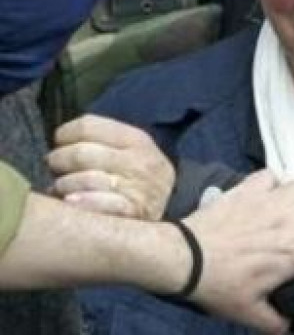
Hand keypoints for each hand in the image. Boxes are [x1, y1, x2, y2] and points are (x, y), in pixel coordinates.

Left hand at [47, 115, 173, 220]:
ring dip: (64, 186)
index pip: (88, 126)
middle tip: (56, 170)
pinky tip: (73, 203)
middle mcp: (140, 161)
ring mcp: (139, 187)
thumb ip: (105, 142)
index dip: (65, 135)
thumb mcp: (134, 153)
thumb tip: (60, 142)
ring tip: (64, 190)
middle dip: (58, 161)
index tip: (61, 145)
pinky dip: (82, 203)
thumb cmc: (141, 182)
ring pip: (84, 179)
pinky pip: (99, 204)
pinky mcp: (135, 213)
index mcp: (138, 139)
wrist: (179, 225)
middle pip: (81, 153)